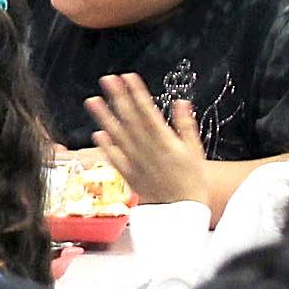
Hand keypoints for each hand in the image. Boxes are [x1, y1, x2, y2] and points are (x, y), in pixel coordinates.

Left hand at [85, 74, 206, 206]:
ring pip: (118, 136)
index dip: (137, 93)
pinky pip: (115, 159)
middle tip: (107, 79)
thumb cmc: (193, 181)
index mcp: (164, 141)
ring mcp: (136, 162)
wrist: (184, 212)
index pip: (148, 112)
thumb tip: (181, 102)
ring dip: (104, 117)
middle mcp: (147, 149)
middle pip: (130, 120)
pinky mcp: (129, 175)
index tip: (128, 77)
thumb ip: (186, 126)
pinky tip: (98, 133)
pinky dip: (106, 146)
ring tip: (93, 100)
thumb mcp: (196, 151)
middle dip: (118, 97)